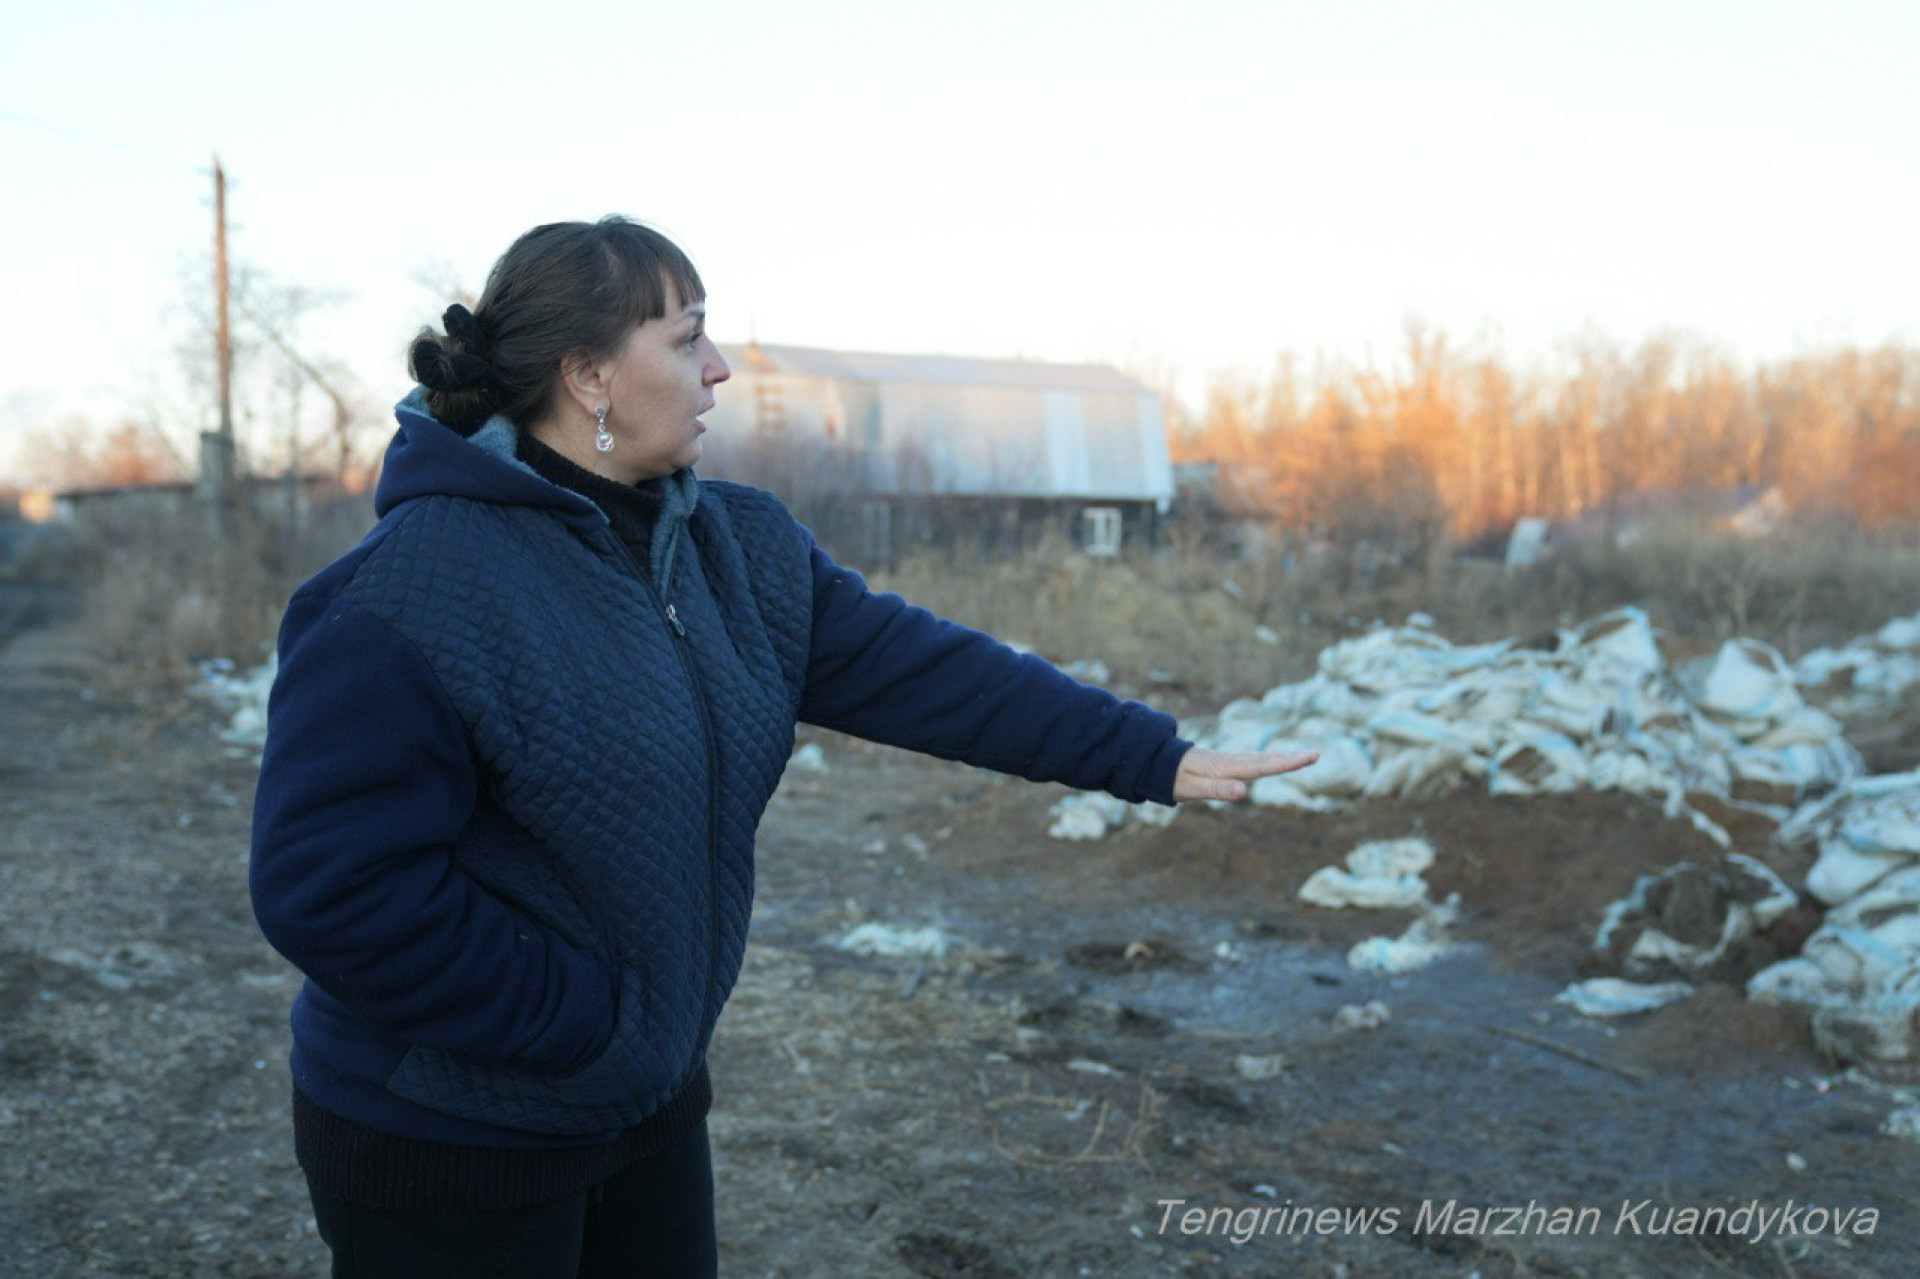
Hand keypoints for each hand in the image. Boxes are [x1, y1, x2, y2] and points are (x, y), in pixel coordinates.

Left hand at [1172, 746, 1318, 802]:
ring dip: (1282, 757)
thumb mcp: (1192, 788)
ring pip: (1260, 759)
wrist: (1156, 761)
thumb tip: (1243, 791)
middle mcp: (1230, 762)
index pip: (1262, 767)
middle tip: (1316, 754)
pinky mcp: (1224, 763)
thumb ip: (1217, 790)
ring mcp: (1228, 761)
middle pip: (1266, 760)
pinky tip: (1273, 760)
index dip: (1286, 763)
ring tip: (1303, 756)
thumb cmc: (1174, 778)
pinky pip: (1251, 761)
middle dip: (1291, 758)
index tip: (1307, 757)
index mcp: (1227, 768)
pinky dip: (1268, 759)